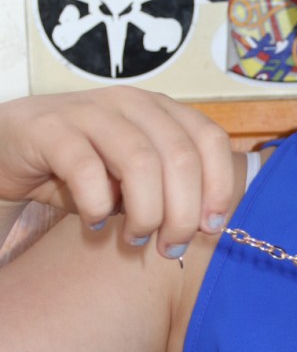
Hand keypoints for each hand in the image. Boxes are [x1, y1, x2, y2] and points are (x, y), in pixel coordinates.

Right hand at [0, 87, 234, 256]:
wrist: (11, 152)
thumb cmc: (82, 169)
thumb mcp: (135, 180)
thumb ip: (171, 191)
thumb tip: (209, 225)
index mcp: (161, 110)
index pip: (210, 140)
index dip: (220, 185)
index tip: (212, 227)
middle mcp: (132, 103)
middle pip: (180, 157)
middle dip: (182, 213)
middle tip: (170, 248)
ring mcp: (91, 110)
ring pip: (140, 161)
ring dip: (145, 212)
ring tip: (134, 239)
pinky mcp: (50, 127)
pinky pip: (86, 168)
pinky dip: (96, 205)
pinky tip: (93, 223)